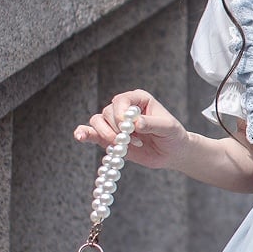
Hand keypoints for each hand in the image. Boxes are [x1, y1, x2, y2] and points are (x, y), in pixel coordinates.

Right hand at [74, 90, 189, 169]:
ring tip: (122, 146)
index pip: (121, 100)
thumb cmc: (173, 135)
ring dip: (106, 134)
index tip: (128, 128)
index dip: (120, 113)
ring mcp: (115, 123)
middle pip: (108, 112)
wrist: (172, 152)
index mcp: (137, 99)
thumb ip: (152, 124)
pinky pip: (93, 132)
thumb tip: (135, 124)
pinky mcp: (110, 137)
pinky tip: (80, 136)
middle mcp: (124, 108)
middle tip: (134, 141)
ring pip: (98, 121)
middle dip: (117, 129)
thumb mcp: (168, 128)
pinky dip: (85, 134)